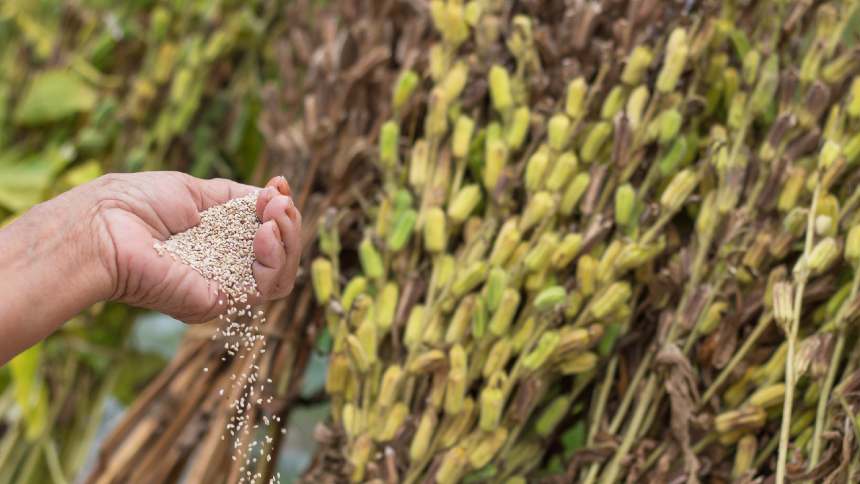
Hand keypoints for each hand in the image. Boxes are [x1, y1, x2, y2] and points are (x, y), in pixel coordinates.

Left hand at [89, 172, 301, 321]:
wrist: (104, 229)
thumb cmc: (135, 205)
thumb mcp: (195, 190)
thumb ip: (236, 197)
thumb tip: (274, 195)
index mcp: (217, 240)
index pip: (266, 231)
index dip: (279, 209)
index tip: (278, 186)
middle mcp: (224, 265)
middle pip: (282, 253)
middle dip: (289, 223)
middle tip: (278, 202)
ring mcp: (224, 286)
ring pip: (283, 273)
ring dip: (289, 239)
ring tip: (273, 217)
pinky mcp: (221, 301)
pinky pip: (268, 286)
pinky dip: (275, 257)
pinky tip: (263, 233)